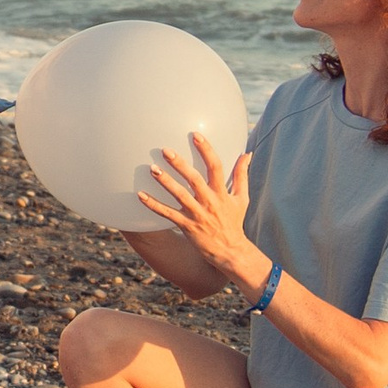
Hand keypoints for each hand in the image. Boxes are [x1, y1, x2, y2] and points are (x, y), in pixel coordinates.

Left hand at [136, 135, 262, 284]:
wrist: (231, 252)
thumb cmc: (234, 222)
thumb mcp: (241, 198)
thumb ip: (241, 174)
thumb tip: (247, 153)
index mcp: (222, 193)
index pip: (216, 167)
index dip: (206, 150)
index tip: (195, 135)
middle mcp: (210, 202)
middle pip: (194, 179)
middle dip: (180, 164)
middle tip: (166, 150)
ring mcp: (198, 215)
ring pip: (180, 196)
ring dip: (166, 182)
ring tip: (152, 169)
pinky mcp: (187, 226)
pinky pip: (168, 214)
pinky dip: (154, 206)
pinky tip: (140, 196)